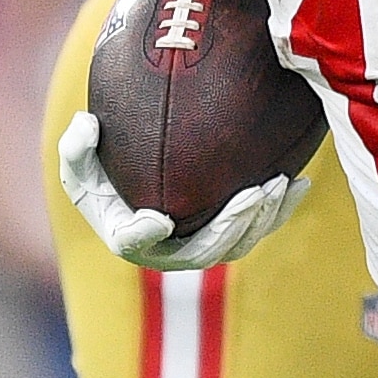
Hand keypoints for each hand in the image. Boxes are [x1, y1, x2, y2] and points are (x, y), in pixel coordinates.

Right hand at [56, 111, 305, 269]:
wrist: (138, 182)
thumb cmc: (102, 172)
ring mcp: (201, 249)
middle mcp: (167, 253)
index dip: (145, 235)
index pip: (132, 243)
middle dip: (232, 225)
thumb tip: (87, 124)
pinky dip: (281, 209)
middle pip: (204, 250)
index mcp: (126, 237)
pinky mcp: (229, 237)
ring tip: (278, 185)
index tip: (158, 219)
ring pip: (239, 244)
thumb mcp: (79, 158)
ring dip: (262, 219)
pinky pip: (259, 229)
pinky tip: (301, 182)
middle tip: (253, 193)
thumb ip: (76, 145)